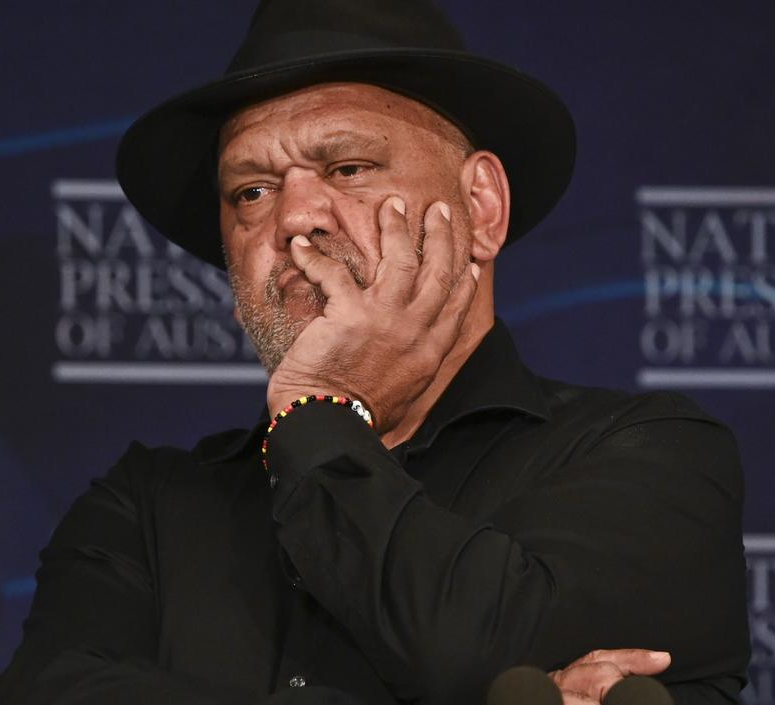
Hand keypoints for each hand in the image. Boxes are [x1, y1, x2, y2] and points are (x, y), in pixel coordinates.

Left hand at [266, 196, 478, 429]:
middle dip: (440, 236)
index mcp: (429, 354)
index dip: (465, 281)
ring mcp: (386, 320)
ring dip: (396, 227)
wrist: (333, 428)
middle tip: (438, 211)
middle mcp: (415, 332)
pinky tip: (302, 244)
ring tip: (392, 205)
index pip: (456, 308)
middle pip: (437, 272)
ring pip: (400, 259)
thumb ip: (407, 372)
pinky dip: (313, 256)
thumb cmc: (358, 420)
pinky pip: (332, 272)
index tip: (471, 262)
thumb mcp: (400, 398)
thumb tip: (404, 367)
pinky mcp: (350, 313)